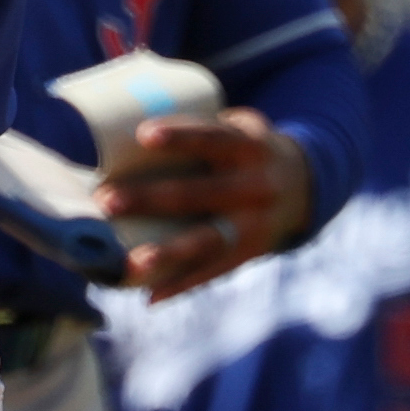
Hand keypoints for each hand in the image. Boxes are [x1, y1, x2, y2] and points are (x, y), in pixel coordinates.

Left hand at [109, 108, 312, 298]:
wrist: (304, 185)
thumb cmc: (243, 148)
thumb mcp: (237, 127)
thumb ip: (197, 125)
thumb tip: (120, 113)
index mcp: (251, 147)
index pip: (214, 138)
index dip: (181, 136)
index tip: (144, 135)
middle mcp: (256, 187)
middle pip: (199, 194)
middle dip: (150, 199)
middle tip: (105, 200)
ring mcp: (255, 224)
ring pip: (207, 241)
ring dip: (167, 253)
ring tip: (130, 264)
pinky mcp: (250, 252)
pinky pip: (213, 272)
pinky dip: (180, 285)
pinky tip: (149, 296)